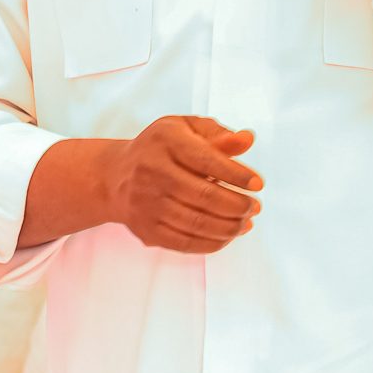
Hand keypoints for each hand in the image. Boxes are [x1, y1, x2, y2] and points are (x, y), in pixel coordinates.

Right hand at [106, 117, 260, 253]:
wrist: (115, 175)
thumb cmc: (161, 148)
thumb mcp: (185, 129)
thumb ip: (218, 134)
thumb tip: (248, 140)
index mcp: (166, 141)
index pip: (208, 160)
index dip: (238, 174)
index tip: (258, 184)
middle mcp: (152, 171)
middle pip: (205, 196)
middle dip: (238, 205)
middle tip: (255, 207)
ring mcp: (146, 203)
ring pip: (197, 222)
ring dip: (230, 226)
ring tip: (246, 222)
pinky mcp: (145, 228)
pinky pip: (184, 242)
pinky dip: (212, 243)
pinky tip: (227, 235)